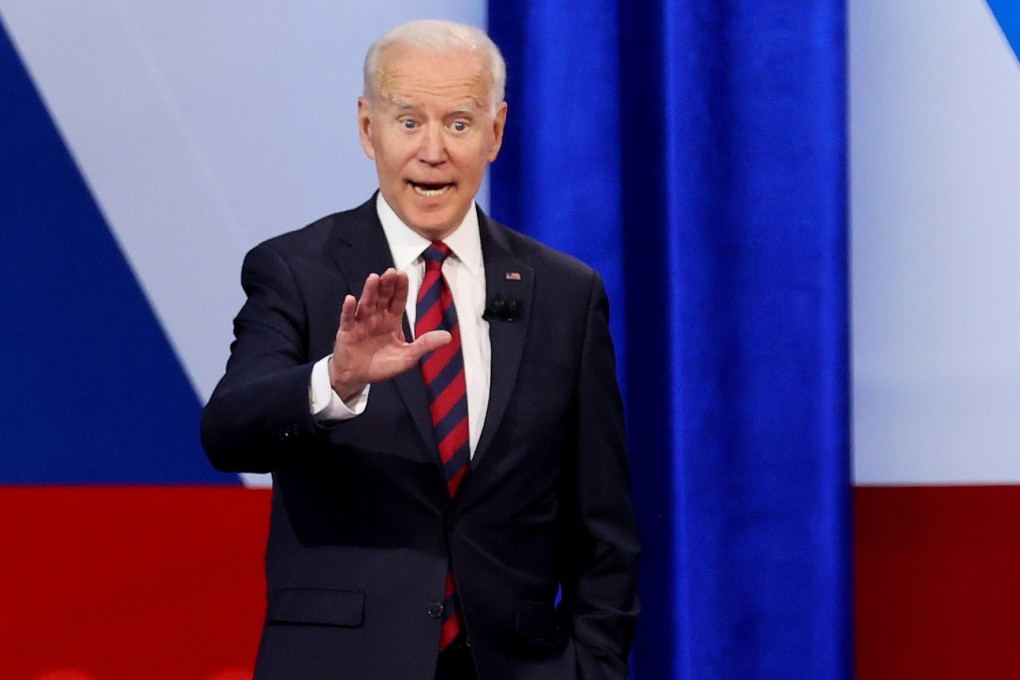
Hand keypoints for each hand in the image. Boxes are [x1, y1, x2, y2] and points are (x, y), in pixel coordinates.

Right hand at [328, 268, 450, 400]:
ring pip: (366, 304)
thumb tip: (448, 336)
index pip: (398, 300)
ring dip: (369, 291)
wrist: (358, 377)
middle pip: (382, 297)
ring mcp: (360, 323)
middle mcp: (376, 317)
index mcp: (392, 320)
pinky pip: (347, 319)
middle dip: (386, 284)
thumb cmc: (382, 365)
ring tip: (374, 278)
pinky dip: (348, 309)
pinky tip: (350, 299)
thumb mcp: (407, 356)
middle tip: (391, 272)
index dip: (401, 288)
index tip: (403, 274)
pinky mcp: (347, 332)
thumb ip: (425, 345)